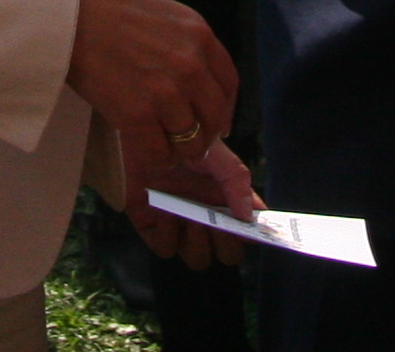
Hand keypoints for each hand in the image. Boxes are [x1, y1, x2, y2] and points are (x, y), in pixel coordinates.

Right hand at [68, 0, 238, 207]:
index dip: (223, 110)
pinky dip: (156, 159)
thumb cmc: (106, 7)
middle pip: (215, 118)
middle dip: (203, 136)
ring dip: (178, 151)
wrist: (67, 11)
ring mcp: (165, 92)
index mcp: (199, 36)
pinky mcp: (137, 115)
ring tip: (163, 148)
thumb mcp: (164, 16)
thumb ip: (185, 46)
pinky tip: (147, 152)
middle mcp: (190, 65)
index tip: (214, 122)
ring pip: (191, 143)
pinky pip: (159, 153)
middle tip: (187, 142)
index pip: (229, 85)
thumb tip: (195, 83)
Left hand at [126, 137, 260, 270]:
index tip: (251, 232)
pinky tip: (164, 211)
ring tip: (191, 217)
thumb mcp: (214, 152)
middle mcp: (206, 218)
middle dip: (226, 245)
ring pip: (198, 259)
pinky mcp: (153, 229)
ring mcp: (180, 227)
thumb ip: (236, 181)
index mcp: (225, 201)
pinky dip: (168, 235)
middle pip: (227, 254)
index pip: (248, 232)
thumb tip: (248, 217)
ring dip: (198, 243)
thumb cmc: (180, 140)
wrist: (141, 135)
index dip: (253, 237)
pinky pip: (166, 250)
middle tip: (217, 224)